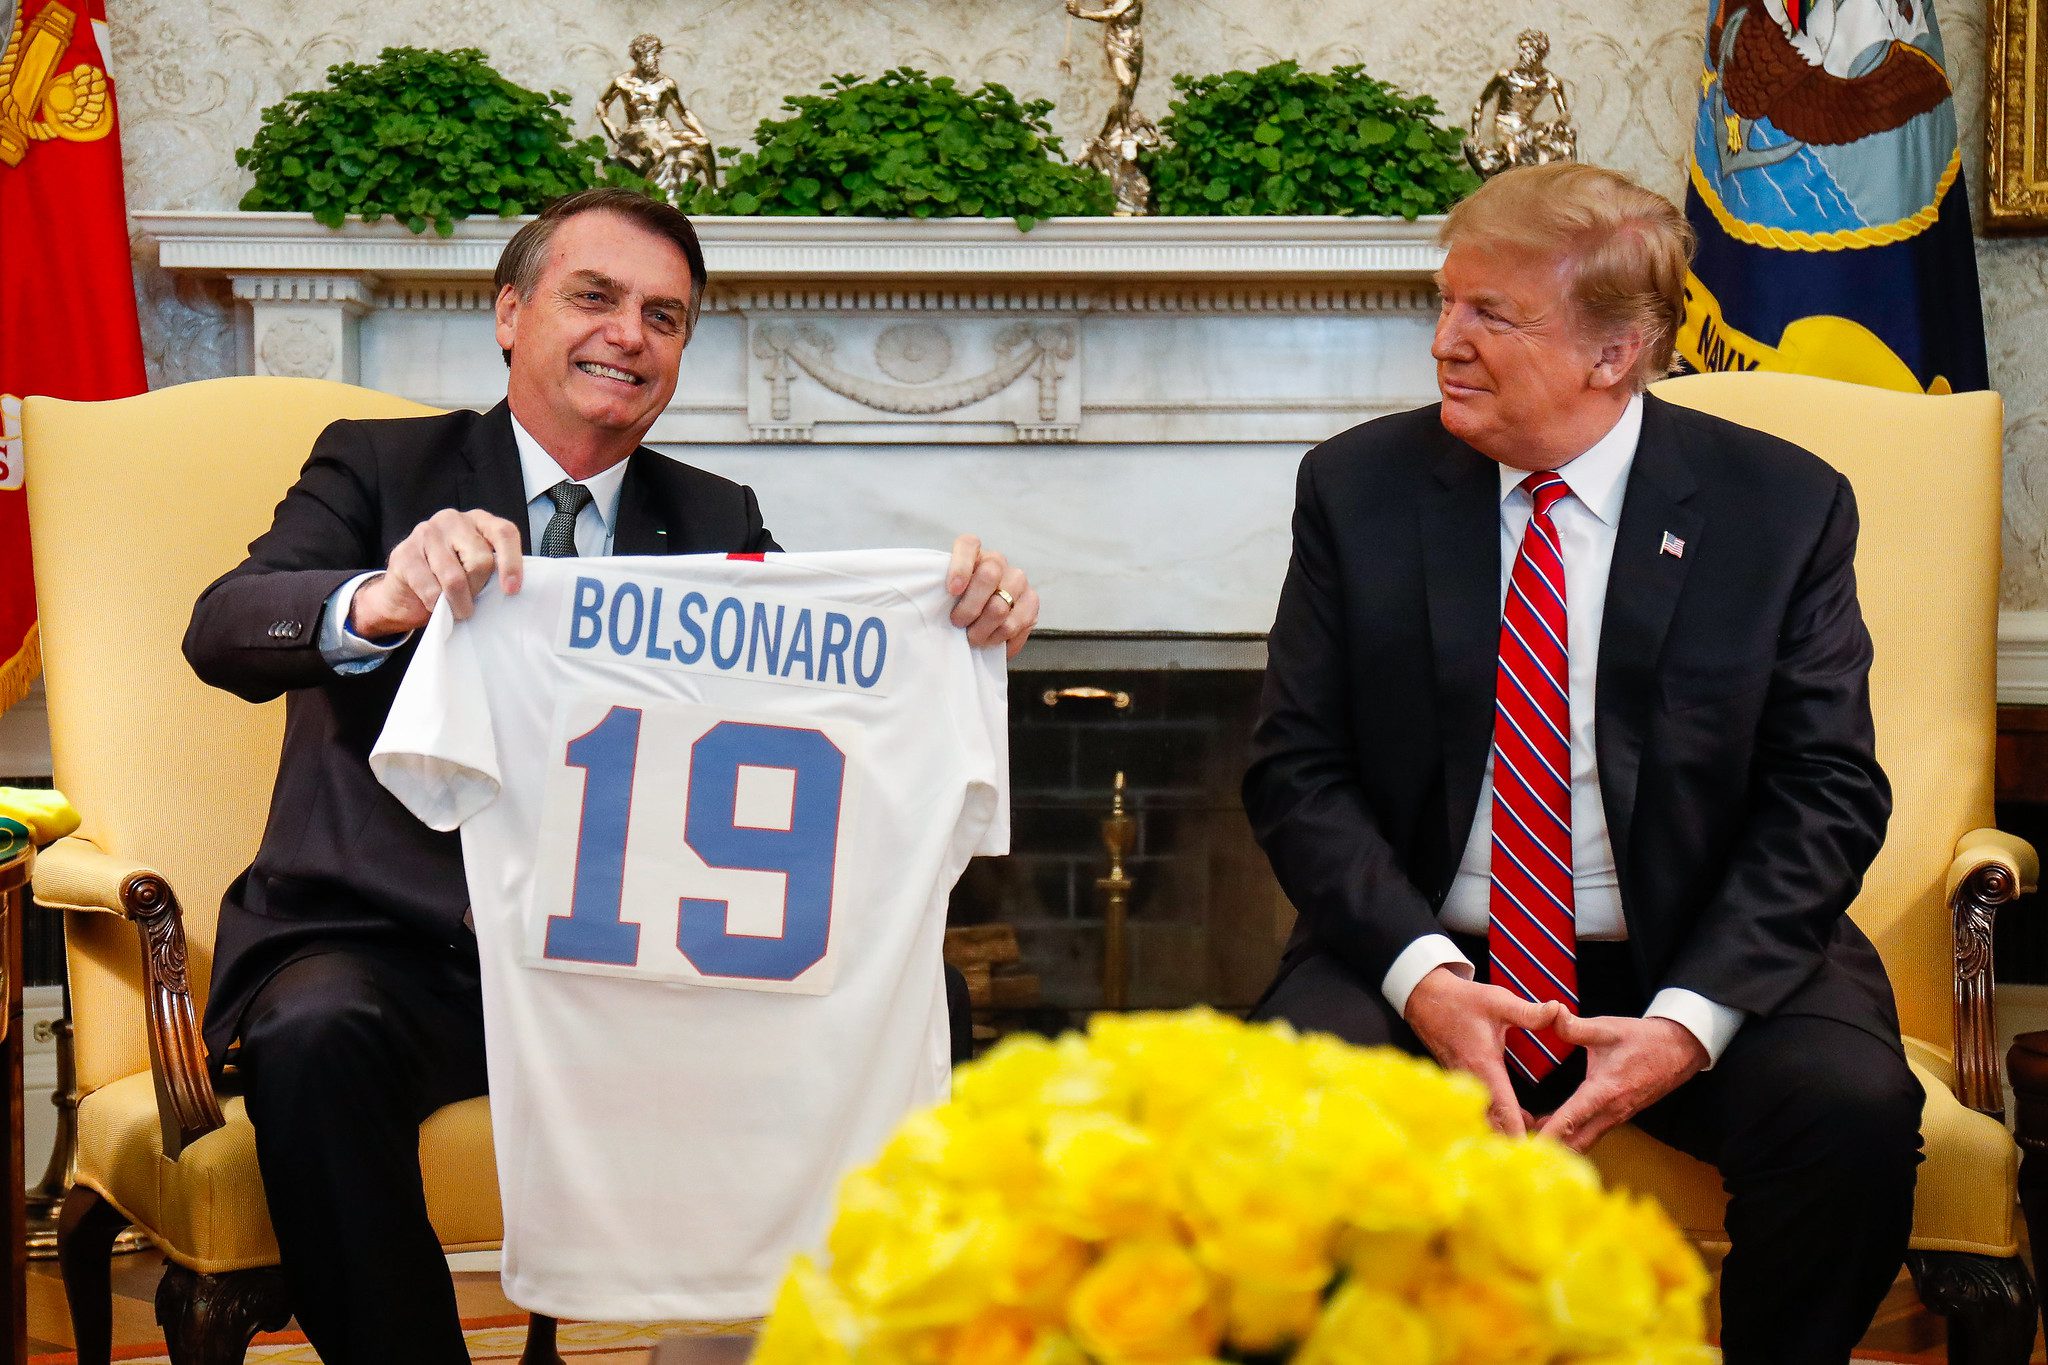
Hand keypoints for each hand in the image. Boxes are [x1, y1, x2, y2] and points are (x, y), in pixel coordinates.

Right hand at [350, 509, 525, 636]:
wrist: (404, 593)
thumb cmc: (451, 580)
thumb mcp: (478, 570)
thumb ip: (494, 570)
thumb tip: (512, 590)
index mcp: (479, 520)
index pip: (504, 533)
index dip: (512, 562)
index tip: (512, 590)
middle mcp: (452, 520)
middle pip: (480, 561)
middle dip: (478, 589)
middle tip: (471, 601)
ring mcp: (426, 533)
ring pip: (455, 578)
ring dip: (458, 604)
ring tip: (457, 610)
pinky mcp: (404, 554)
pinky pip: (431, 589)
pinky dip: (436, 605)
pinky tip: (434, 604)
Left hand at [946, 533, 1039, 657]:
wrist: (983, 618)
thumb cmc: (957, 604)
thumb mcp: (943, 594)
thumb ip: (937, 591)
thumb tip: (925, 603)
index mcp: (973, 552)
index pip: (968, 545)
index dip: (960, 567)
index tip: (952, 590)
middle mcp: (997, 561)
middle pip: (989, 576)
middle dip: (969, 607)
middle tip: (958, 623)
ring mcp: (1018, 580)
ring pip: (1001, 606)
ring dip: (984, 629)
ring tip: (974, 638)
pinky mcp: (1031, 601)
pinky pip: (1017, 624)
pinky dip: (1001, 639)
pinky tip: (991, 641)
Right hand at [1403, 966, 1560, 1137]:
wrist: (1426, 999)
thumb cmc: (1462, 1001)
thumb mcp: (1498, 1001)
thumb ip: (1529, 1012)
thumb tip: (1559, 1011)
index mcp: (1483, 1066)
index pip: (1503, 1109)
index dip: (1518, 1133)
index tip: (1535, 1153)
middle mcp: (1472, 1081)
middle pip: (1493, 1126)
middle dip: (1516, 1142)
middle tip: (1545, 1151)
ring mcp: (1464, 1085)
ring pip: (1485, 1122)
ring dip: (1507, 1133)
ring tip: (1538, 1136)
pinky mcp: (1461, 1084)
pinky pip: (1480, 1113)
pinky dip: (1498, 1123)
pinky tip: (1519, 1121)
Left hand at [1534, 1014, 1706, 1152]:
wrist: (1680, 1050)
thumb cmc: (1642, 1039)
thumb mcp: (1608, 1028)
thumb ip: (1576, 1026)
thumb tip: (1551, 1013)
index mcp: (1604, 1091)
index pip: (1570, 1120)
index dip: (1547, 1135)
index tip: (1524, 1146)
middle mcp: (1610, 1112)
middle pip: (1575, 1143)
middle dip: (1547, 1149)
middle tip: (1516, 1146)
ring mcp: (1616, 1117)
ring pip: (1583, 1142)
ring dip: (1558, 1144)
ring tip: (1526, 1138)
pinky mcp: (1617, 1117)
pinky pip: (1590, 1135)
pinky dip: (1570, 1137)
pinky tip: (1549, 1127)